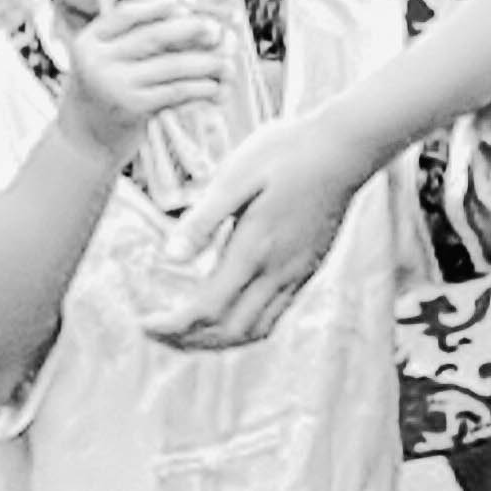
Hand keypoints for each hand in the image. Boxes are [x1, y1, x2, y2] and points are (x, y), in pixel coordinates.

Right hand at [56, 0, 226, 168]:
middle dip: (190, 30)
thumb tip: (178, 10)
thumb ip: (129, 33)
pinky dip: (199, 87)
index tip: (181, 5)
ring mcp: (116, 87)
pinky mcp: (135, 109)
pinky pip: (176, 91)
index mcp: (89, 42)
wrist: (85, 139)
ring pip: (172, 66)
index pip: (125, 15)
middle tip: (215, 30)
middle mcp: (99, 62)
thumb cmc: (102, 90)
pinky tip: (214, 86)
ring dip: (205, 63)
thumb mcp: (103, 58)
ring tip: (225, 63)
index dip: (156, 7)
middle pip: (153, 36)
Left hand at [145, 104, 367, 351]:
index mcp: (255, 249)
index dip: (173, 325)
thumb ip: (203, 220)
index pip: (207, 309)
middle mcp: (278, 272)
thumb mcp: (236, 177)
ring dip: (216, 341)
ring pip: (254, 330)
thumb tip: (170, 257)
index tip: (145, 323)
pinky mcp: (307, 270)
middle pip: (230, 332)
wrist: (345, 149)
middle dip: (189, 342)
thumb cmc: (287, 152)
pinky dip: (243, 328)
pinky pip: (274, 316)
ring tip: (185, 334)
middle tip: (157, 334)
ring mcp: (296, 274)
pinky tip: (226, 314)